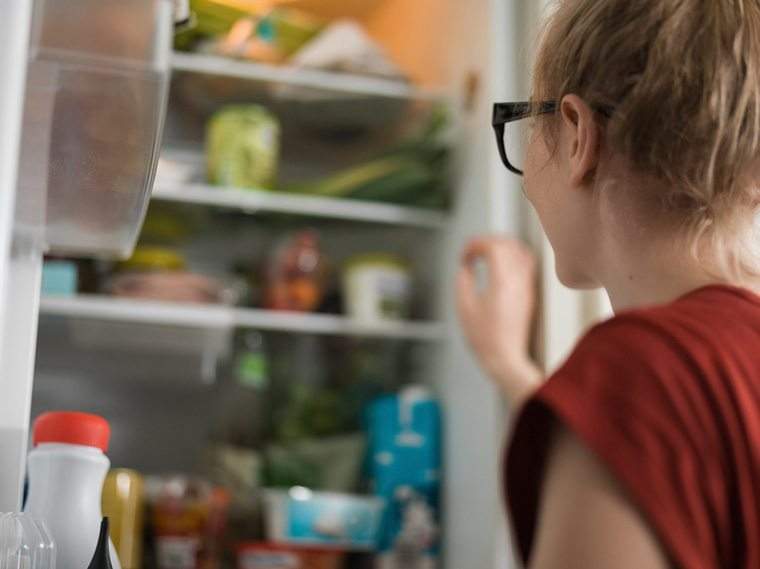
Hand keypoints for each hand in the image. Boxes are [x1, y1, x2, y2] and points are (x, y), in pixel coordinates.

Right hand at [456, 236, 541, 403]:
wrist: (505, 358)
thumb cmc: (485, 338)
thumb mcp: (464, 307)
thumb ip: (463, 281)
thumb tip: (465, 268)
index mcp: (502, 281)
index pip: (494, 247)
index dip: (476, 244)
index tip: (464, 255)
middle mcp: (518, 281)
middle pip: (508, 244)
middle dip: (488, 241)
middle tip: (472, 251)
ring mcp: (526, 286)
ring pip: (520, 251)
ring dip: (502, 247)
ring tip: (486, 255)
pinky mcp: (529, 293)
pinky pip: (526, 264)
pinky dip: (512, 257)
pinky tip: (500, 267)